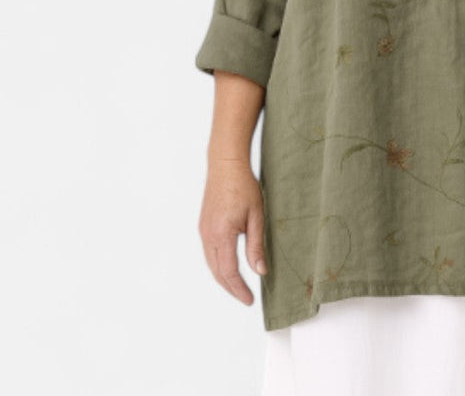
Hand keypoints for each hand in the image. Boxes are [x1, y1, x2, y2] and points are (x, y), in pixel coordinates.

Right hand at [198, 158, 266, 304]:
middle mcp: (208, 235)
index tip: (249, 300)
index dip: (239, 288)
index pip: (229, 271)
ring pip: (211, 263)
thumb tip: (260, 270)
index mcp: (221, 234)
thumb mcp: (257, 215)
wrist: (226, 164)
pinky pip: (209, 252)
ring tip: (238, 286)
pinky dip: (218, 264)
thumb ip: (256, 245)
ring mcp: (203, 230)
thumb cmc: (244, 186)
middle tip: (245, 298)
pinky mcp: (203, 225)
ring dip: (223, 277)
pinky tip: (228, 266)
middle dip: (230, 288)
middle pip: (217, 271)